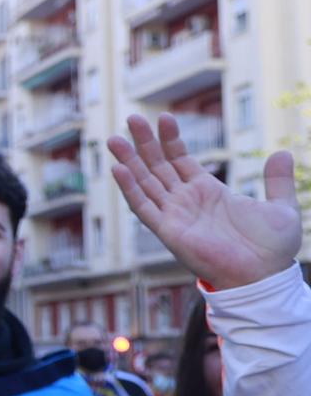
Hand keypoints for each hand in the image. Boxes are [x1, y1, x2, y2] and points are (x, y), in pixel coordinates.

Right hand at [108, 114, 300, 288]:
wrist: (265, 277)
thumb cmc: (273, 249)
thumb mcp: (282, 207)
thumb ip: (277, 181)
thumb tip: (281, 153)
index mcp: (209, 192)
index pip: (181, 160)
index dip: (171, 139)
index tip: (165, 118)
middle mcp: (187, 201)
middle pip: (158, 166)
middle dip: (144, 143)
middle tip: (132, 118)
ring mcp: (175, 215)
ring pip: (145, 183)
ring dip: (129, 161)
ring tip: (114, 139)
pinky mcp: (168, 231)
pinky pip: (144, 207)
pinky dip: (130, 189)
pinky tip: (119, 170)